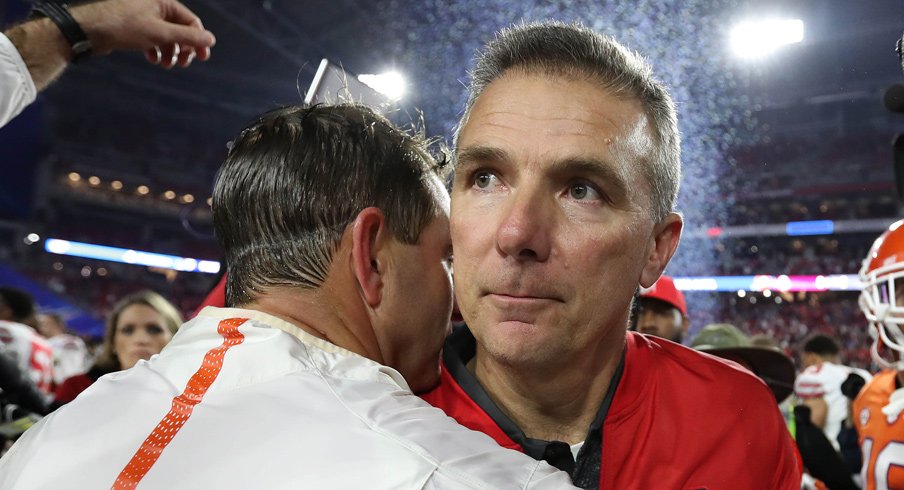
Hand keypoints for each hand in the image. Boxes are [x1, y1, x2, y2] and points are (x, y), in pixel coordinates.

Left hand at [71, 0, 215, 68]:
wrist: (89, 30)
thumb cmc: (123, 26)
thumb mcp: (160, 33)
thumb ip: (187, 36)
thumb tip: (210, 39)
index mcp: (163, 1)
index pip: (191, 21)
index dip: (198, 40)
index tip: (203, 58)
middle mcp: (154, 6)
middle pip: (179, 29)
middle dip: (183, 48)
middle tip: (184, 64)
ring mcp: (144, 16)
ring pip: (166, 36)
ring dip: (169, 52)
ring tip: (165, 65)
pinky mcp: (134, 26)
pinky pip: (152, 38)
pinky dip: (156, 50)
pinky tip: (152, 59)